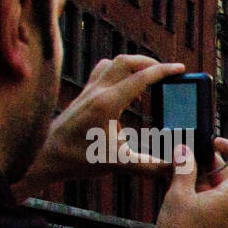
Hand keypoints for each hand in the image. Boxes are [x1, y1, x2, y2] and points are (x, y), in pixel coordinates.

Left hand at [15, 55, 185, 198]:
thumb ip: (151, 166)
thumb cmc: (79, 159)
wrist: (47, 156)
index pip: (141, 77)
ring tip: (148, 76)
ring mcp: (88, 90)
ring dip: (133, 64)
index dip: (164, 71)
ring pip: (113, 62)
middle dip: (150, 62)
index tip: (181, 69)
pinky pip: (103, 71)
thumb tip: (175, 167)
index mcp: (108, 104)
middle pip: (126, 61)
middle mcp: (97, 91)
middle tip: (168, 72)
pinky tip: (126, 87)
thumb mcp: (120, 164)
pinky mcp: (83, 94)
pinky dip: (118, 71)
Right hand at [155, 137, 227, 227]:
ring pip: (215, 185)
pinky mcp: (214, 220)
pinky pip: (209, 198)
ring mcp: (224, 213)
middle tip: (184, 155)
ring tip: (175, 170)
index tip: (214, 143)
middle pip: (227, 172)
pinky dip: (195, 189)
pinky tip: (175, 187)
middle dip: (206, 160)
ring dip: (197, 175)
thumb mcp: (178, 196)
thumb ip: (183, 170)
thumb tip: (184, 151)